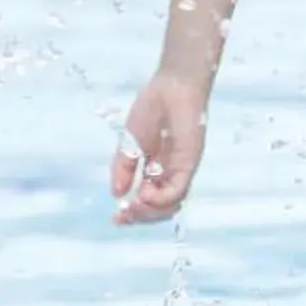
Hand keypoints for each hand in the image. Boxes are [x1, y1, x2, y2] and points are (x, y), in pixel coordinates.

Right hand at [112, 73, 207, 223]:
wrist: (170, 87)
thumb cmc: (153, 109)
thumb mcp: (130, 144)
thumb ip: (123, 169)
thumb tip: (117, 194)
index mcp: (159, 169)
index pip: (150, 201)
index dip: (134, 213)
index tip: (116, 218)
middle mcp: (172, 173)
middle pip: (162, 208)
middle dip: (141, 217)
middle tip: (123, 216)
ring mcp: (182, 168)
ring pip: (172, 204)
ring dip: (151, 211)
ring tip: (134, 205)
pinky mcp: (189, 162)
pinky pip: (178, 189)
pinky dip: (161, 198)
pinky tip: (145, 193)